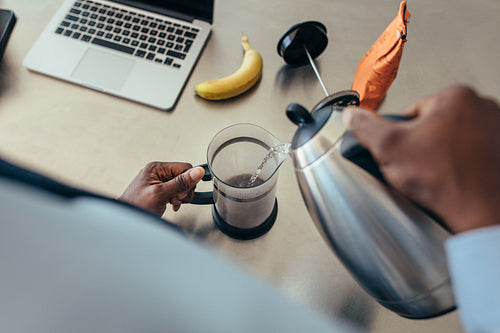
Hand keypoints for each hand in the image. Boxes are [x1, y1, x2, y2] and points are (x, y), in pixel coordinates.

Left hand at [119, 162, 204, 215]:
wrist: (127, 221)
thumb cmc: (136, 207)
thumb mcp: (160, 194)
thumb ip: (180, 182)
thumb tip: (197, 171)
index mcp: (157, 168)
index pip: (184, 167)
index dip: (187, 182)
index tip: (181, 193)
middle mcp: (157, 173)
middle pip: (184, 177)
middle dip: (183, 191)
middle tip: (174, 198)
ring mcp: (158, 182)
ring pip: (181, 186)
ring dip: (179, 197)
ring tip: (170, 202)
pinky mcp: (159, 191)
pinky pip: (175, 192)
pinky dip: (176, 200)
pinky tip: (170, 204)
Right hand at [343, 85, 499, 233]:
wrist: (482, 212)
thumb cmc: (447, 179)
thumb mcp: (389, 148)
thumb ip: (366, 127)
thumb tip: (352, 115)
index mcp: (456, 96)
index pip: (411, 112)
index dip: (400, 136)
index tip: (404, 152)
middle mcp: (482, 107)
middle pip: (432, 125)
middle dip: (422, 145)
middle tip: (420, 166)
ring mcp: (496, 129)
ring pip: (452, 140)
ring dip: (441, 155)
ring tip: (438, 174)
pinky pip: (470, 154)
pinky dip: (461, 165)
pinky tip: (454, 178)